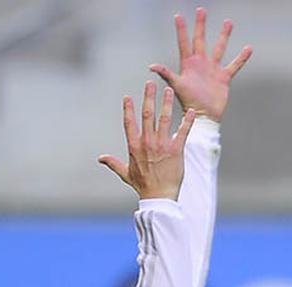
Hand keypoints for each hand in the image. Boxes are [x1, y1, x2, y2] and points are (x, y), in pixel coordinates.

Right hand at [98, 81, 196, 199]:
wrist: (159, 197)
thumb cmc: (143, 185)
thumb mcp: (125, 173)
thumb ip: (113, 163)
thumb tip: (100, 158)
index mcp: (134, 146)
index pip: (129, 123)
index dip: (128, 109)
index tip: (128, 97)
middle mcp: (147, 142)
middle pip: (147, 115)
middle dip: (149, 97)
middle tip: (150, 84)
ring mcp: (162, 145)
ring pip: (164, 119)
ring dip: (167, 103)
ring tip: (169, 90)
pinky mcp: (176, 150)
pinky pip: (183, 132)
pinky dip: (187, 121)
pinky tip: (191, 111)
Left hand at [149, 7, 251, 122]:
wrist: (204, 116)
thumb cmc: (189, 102)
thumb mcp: (177, 86)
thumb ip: (166, 74)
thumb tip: (151, 66)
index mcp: (188, 64)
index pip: (184, 42)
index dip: (181, 30)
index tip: (178, 16)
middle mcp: (201, 63)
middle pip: (201, 39)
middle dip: (201, 25)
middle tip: (201, 10)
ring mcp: (213, 69)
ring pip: (219, 48)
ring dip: (224, 35)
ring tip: (228, 22)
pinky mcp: (224, 77)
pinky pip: (234, 65)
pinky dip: (241, 58)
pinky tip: (248, 48)